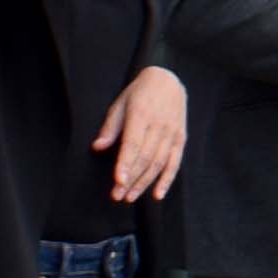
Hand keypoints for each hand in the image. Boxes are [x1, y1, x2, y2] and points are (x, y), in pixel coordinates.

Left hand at [100, 64, 188, 202]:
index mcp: (141, 115)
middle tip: (117, 195)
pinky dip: (167, 180)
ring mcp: (172, 133)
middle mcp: (159, 125)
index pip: (133, 144)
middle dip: (131, 179)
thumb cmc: (139, 93)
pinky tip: (157, 194)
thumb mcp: (120, 103)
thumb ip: (110, 127)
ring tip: (130, 196)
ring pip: (158, 163)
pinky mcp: (181, 138)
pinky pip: (175, 163)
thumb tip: (97, 147)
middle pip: (145, 158)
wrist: (168, 81)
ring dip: (144, 183)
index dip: (125, 164)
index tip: (117, 181)